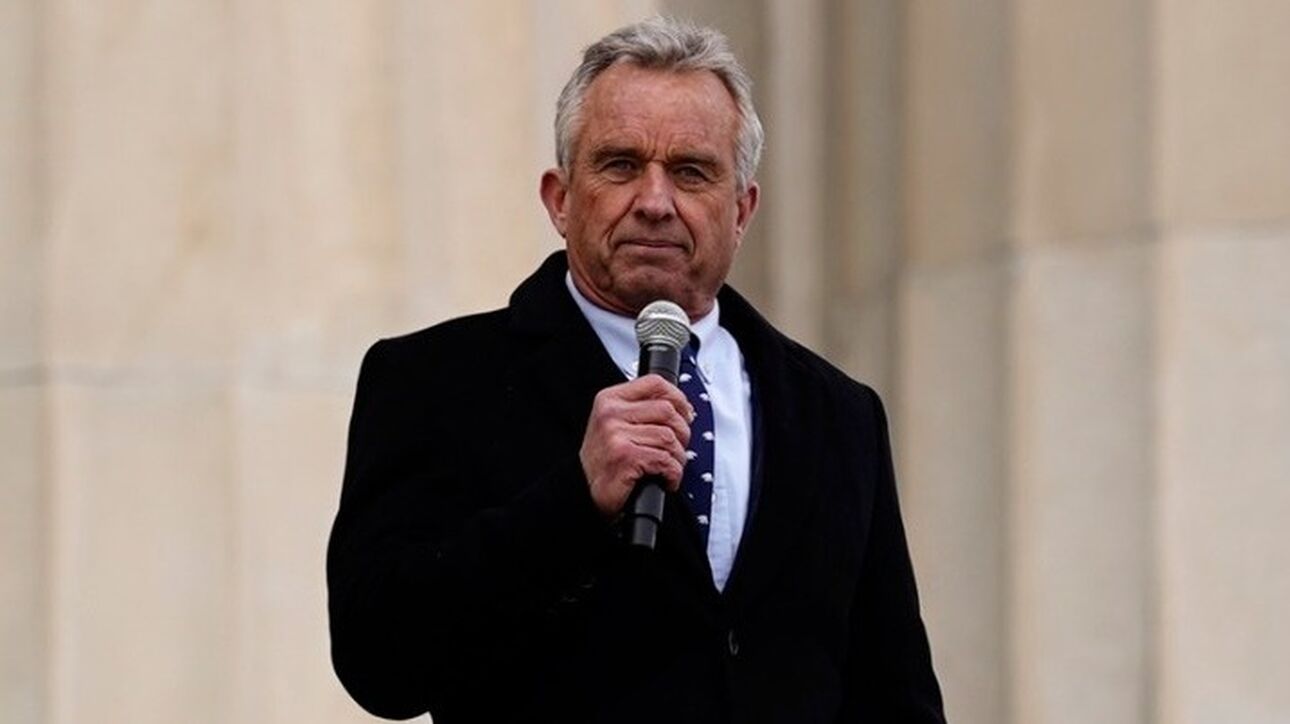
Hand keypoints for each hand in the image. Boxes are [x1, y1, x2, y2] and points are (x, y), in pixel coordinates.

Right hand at [580, 374, 694, 517]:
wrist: (582, 490)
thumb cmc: (603, 460)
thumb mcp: (614, 424)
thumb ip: (641, 410)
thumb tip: (681, 407)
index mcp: (610, 400)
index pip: (655, 383)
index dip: (678, 398)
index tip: (686, 413)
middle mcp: (611, 414)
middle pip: (667, 410)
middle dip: (682, 432)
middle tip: (677, 447)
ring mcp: (616, 434)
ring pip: (669, 437)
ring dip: (678, 457)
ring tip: (669, 467)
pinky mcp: (625, 456)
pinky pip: (665, 460)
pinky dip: (672, 474)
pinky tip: (665, 479)